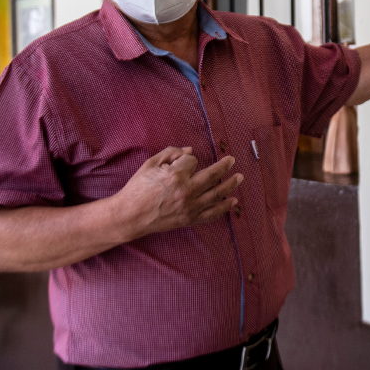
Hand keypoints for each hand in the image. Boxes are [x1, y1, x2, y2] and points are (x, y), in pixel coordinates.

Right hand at [112, 147, 243, 238]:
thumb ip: (171, 153)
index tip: (183, 161)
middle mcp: (186, 191)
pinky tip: (232, 202)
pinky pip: (211, 214)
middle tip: (232, 160)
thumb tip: (190, 150)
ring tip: (239, 178)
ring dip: (230, 185)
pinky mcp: (189, 219)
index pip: (192, 161)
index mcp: (175, 176)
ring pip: (216, 194)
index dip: (188, 159)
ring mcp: (189, 207)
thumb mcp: (150, 164)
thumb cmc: (138, 187)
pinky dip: (223, 208)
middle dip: (224, 167)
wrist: (129, 215)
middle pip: (212, 176)